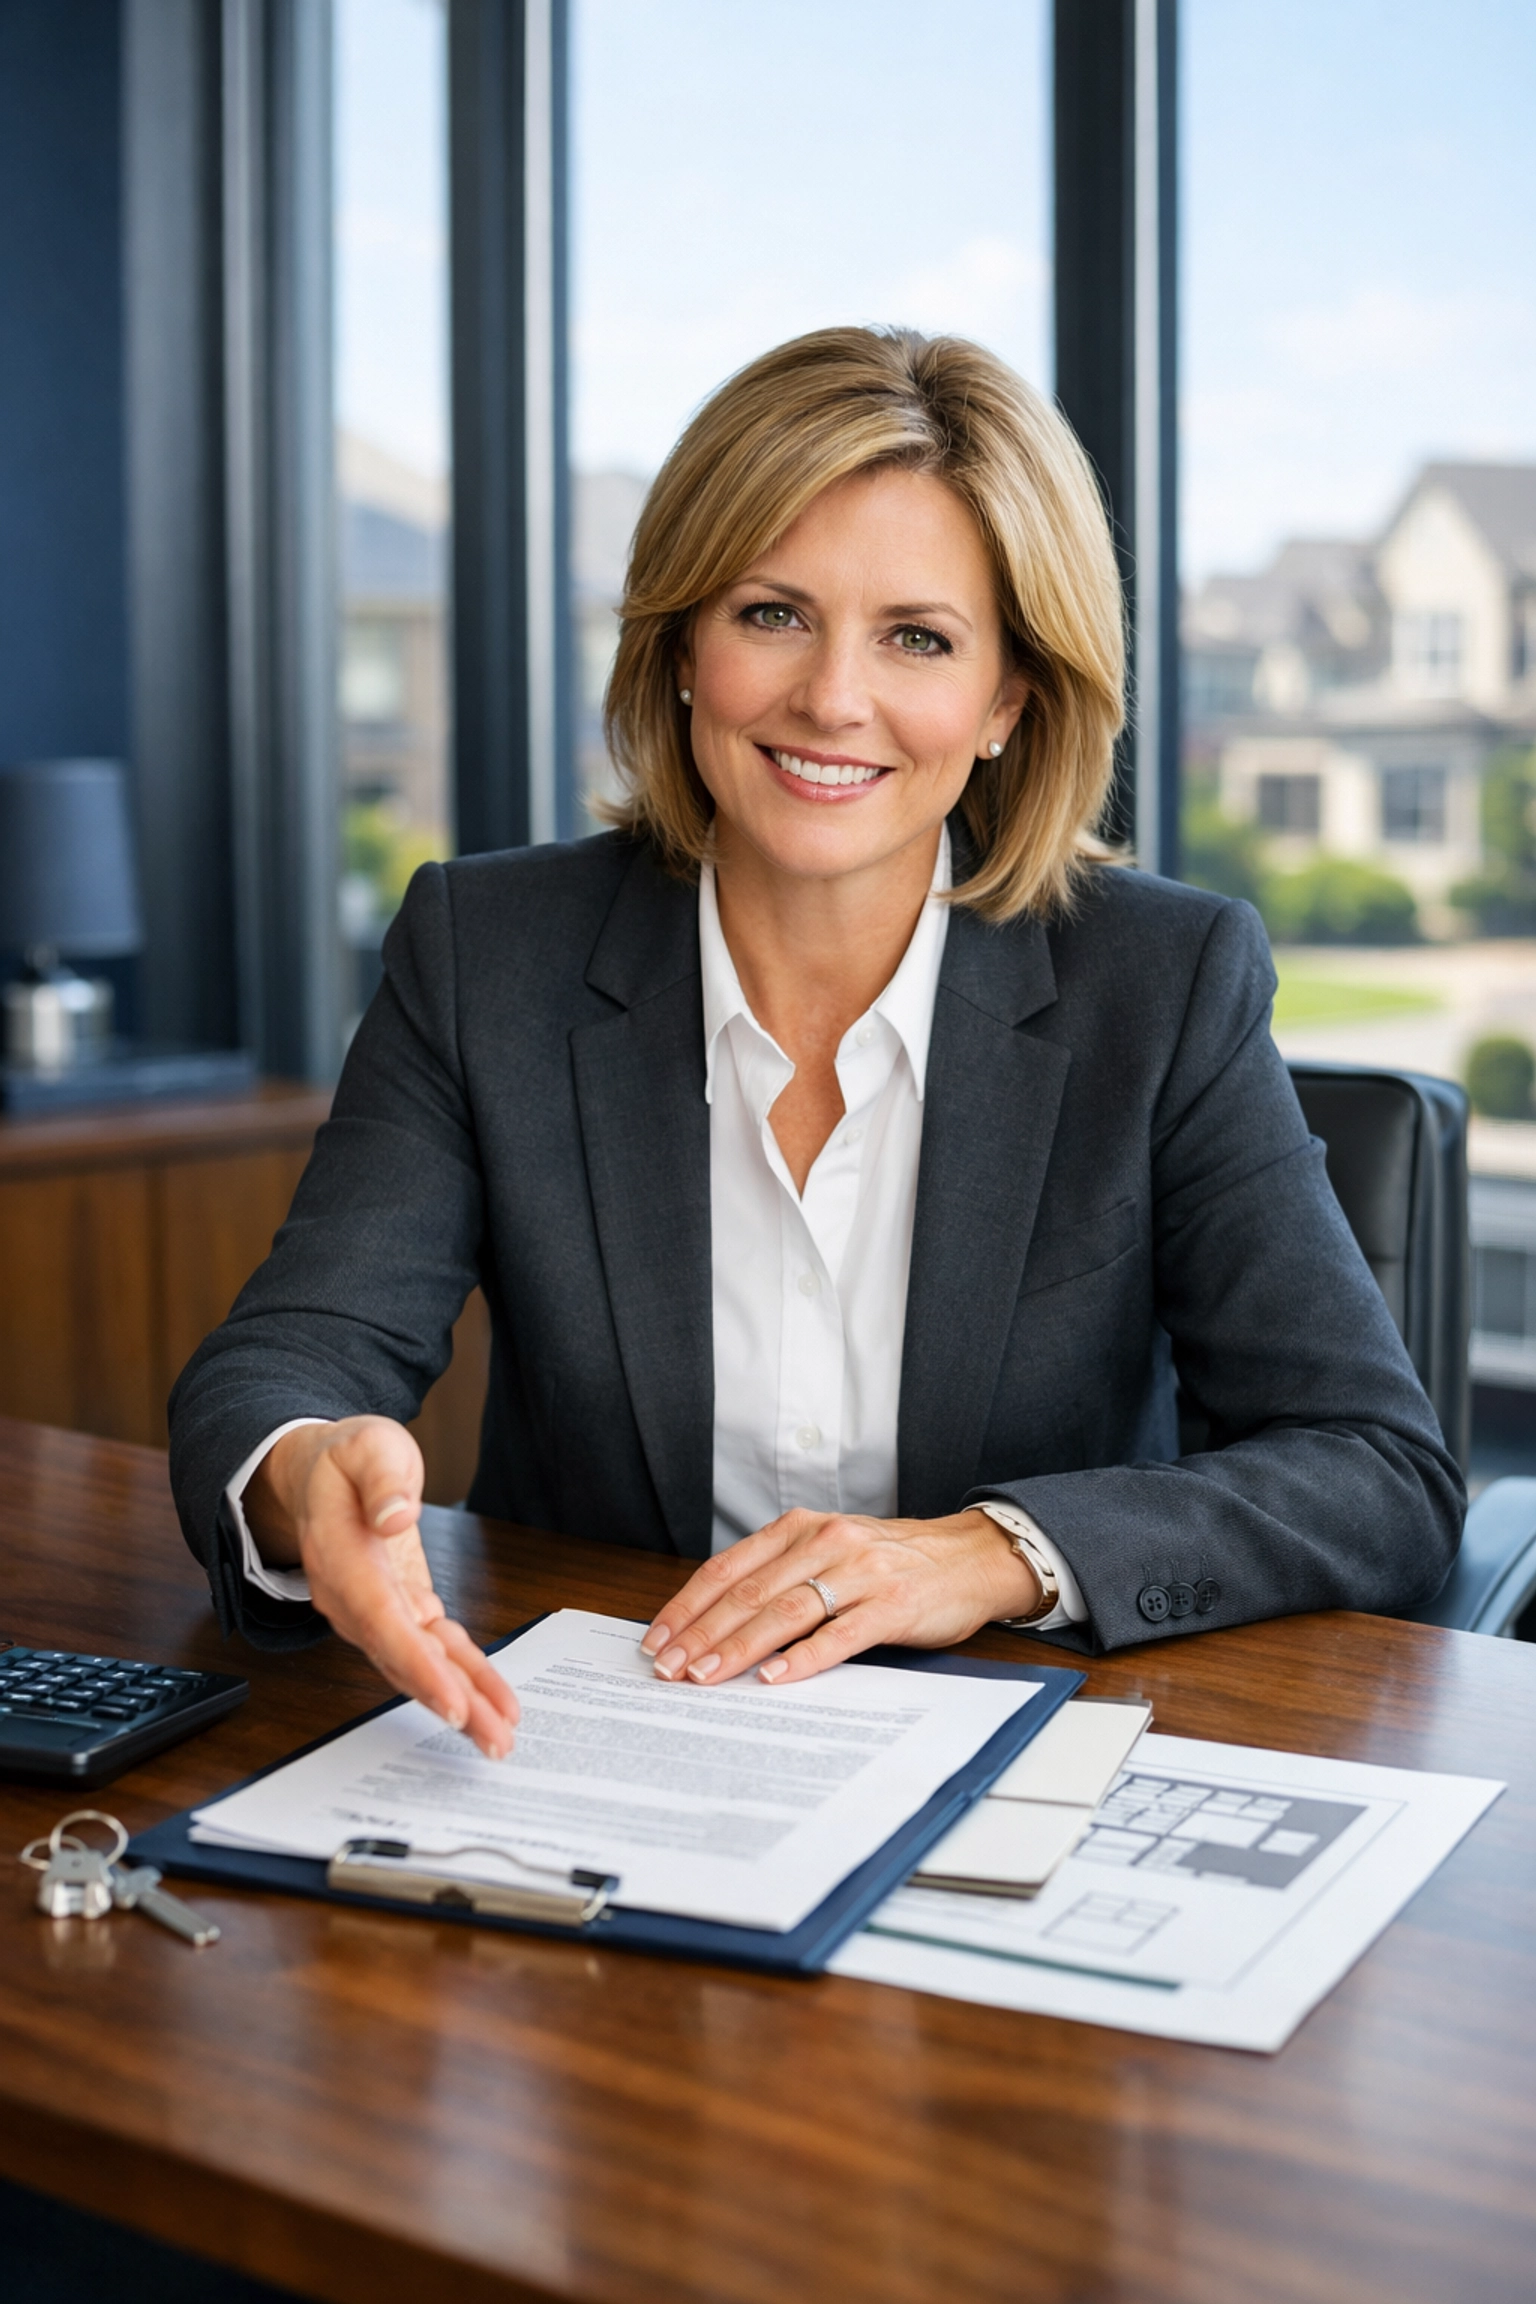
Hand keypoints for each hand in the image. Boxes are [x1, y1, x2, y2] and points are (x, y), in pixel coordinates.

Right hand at [245, 1417, 517, 1757]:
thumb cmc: (347, 1461)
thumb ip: (383, 1479)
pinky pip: (433, 1649)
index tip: (451, 1701)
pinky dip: (464, 1676)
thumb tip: (398, 1517)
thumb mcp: (367, 1446)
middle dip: (449, 1700)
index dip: (416, 1664)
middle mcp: (353, 1598)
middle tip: (492, 1737)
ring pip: (420, 1664)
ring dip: (462, 1701)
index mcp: (341, 1557)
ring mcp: (374, 1611)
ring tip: (499, 1737)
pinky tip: (492, 1702)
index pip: (380, 1620)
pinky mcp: (400, 1611)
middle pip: (402, 1658)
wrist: (319, 1478)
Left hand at [638, 1507, 1039, 1687]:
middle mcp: (825, 1542)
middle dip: (700, 1634)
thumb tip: (714, 1623)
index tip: (656, 1640)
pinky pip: (838, 1635)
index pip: (727, 1569)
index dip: (686, 1606)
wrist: (969, 1557)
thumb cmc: (890, 1561)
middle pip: (748, 1593)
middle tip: (667, 1669)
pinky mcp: (891, 1605)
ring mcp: (859, 1573)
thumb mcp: (828, 1549)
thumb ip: (780, 1574)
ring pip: (784, 1613)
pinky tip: (773, 1678)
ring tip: (705, 1677)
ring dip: (738, 1649)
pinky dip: (802, 1658)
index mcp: (800, 1528)